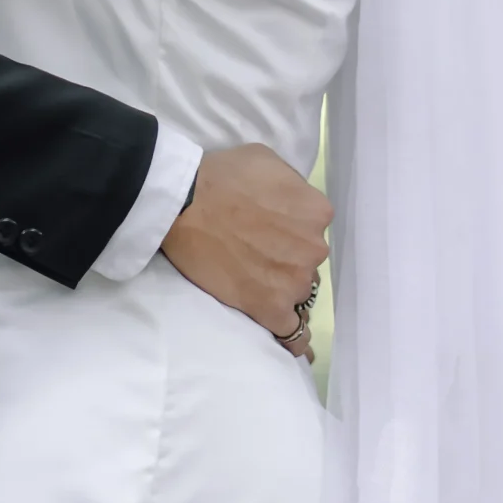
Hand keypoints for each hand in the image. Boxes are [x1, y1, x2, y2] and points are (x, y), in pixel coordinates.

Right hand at [160, 145, 331, 357]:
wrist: (185, 205)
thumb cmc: (222, 175)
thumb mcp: (269, 161)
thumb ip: (292, 186)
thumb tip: (292, 205)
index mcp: (317, 211)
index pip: (313, 226)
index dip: (290, 226)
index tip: (269, 226)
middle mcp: (314, 249)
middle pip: (307, 259)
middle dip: (287, 255)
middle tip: (255, 249)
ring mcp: (294, 282)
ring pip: (298, 290)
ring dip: (281, 287)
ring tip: (252, 279)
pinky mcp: (271, 309)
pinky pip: (293, 333)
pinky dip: (294, 338)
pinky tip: (293, 341)